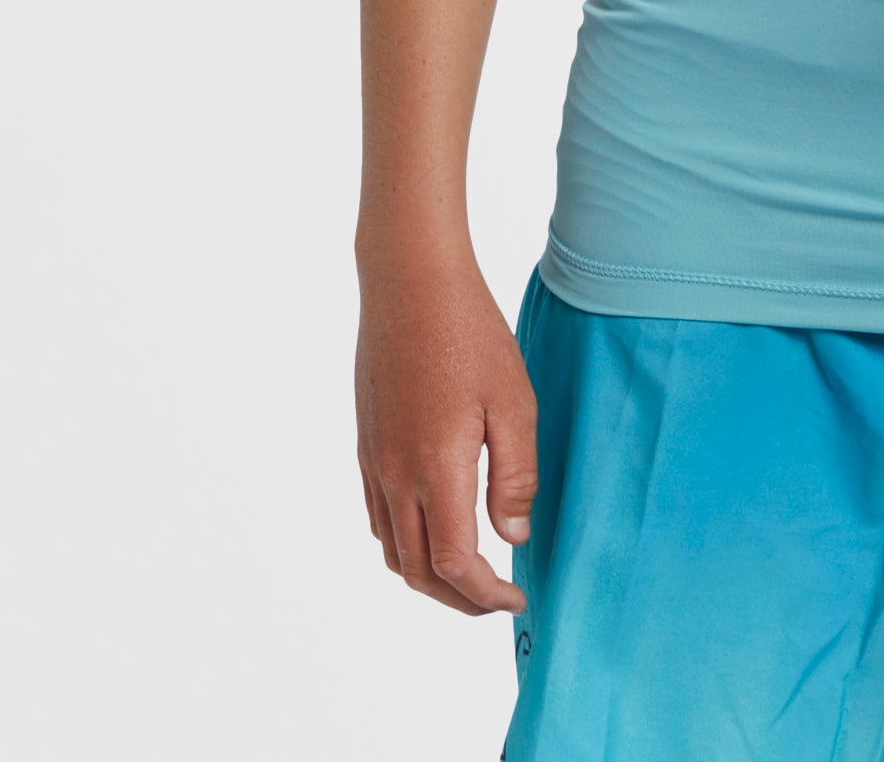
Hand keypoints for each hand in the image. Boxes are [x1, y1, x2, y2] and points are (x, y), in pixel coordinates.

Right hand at [354, 249, 536, 615]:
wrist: (408, 283)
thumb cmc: (470, 333)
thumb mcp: (514, 401)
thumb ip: (515, 476)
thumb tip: (513, 537)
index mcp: (437, 469)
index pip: (456, 565)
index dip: (486, 596)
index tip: (518, 599)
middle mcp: (396, 475)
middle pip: (419, 571)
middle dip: (459, 600)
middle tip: (498, 599)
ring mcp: (375, 462)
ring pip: (392, 550)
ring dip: (429, 576)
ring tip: (471, 572)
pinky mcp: (366, 444)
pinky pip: (378, 518)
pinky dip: (404, 544)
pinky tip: (434, 527)